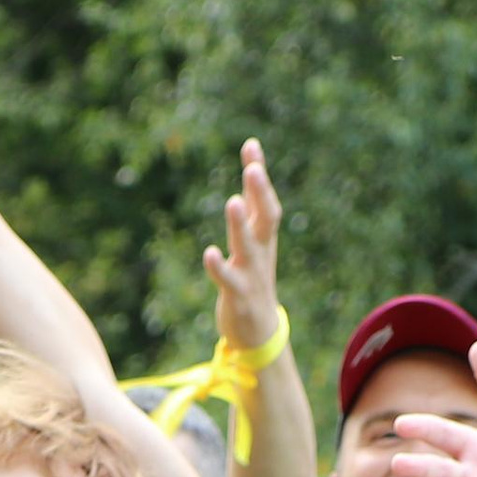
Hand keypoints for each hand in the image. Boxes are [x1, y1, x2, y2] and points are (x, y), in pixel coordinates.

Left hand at [204, 139, 285, 348]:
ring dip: (240, 226)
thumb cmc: (254, 276)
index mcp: (264, 236)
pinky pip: (229, 280)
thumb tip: (253, 163)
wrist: (258, 330)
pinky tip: (209, 254)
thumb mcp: (255, 238)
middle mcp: (262, 251)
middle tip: (253, 170)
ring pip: (248, 247)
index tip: (250, 145)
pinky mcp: (238, 296)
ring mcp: (252, 274)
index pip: (264, 201)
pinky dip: (220, 267)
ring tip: (232, 203)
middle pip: (266, 219)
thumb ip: (252, 203)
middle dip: (260, 195)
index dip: (258, 174)